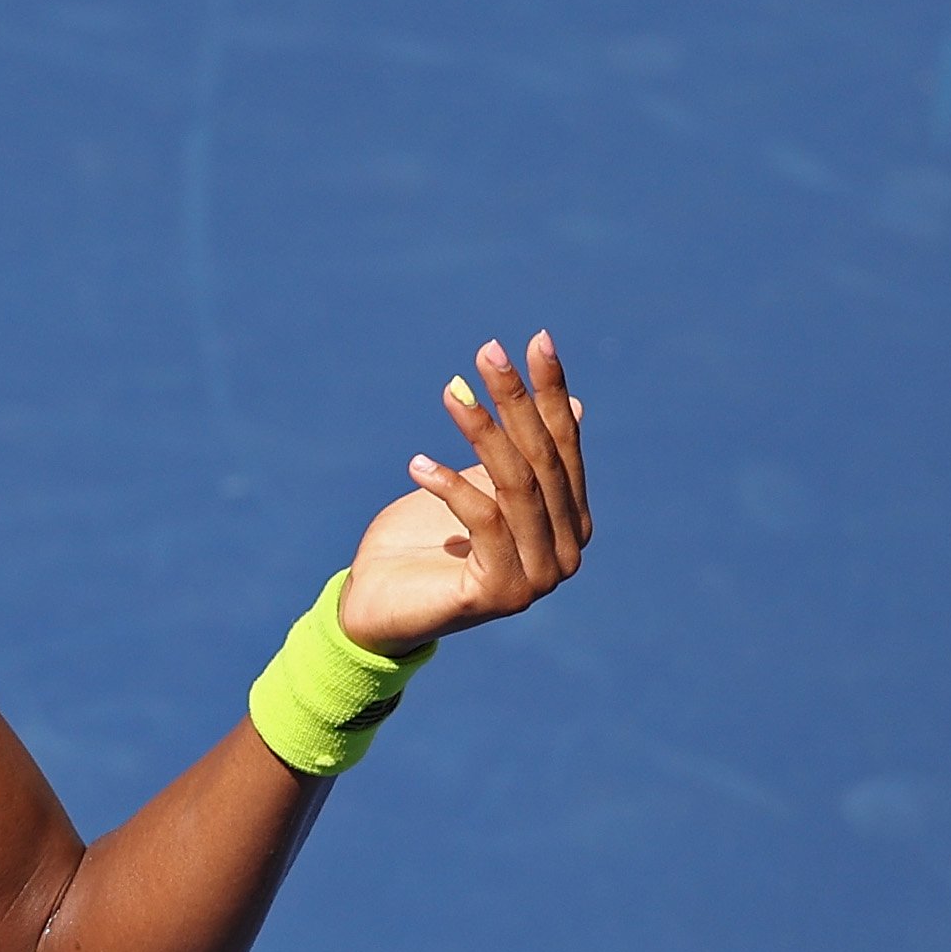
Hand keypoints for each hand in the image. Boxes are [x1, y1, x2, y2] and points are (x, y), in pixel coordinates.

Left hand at [337, 331, 590, 654]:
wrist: (375, 611)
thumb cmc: (421, 544)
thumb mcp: (476, 486)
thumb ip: (525, 457)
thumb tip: (575, 406)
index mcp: (569, 522)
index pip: (564, 445)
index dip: (550, 392)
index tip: (535, 340)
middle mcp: (566, 552)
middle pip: (542, 460)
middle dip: (516, 401)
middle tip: (487, 353)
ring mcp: (540, 578)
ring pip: (516, 487)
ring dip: (483, 432)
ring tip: (451, 392)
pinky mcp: (502, 594)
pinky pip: (484, 522)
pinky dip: (452, 487)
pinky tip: (417, 464)